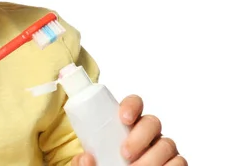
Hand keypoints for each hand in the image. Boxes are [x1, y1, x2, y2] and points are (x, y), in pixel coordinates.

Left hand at [72, 94, 186, 164]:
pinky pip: (180, 162)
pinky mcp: (174, 163)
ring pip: (167, 144)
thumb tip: (86, 158)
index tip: (123, 118)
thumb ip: (83, 161)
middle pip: (153, 122)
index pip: (135, 103)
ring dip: (152, 158)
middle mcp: (148, 132)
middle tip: (124, 153)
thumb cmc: (105, 165)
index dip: (132, 105)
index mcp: (127, 123)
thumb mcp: (92, 162)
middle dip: (140, 137)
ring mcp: (162, 148)